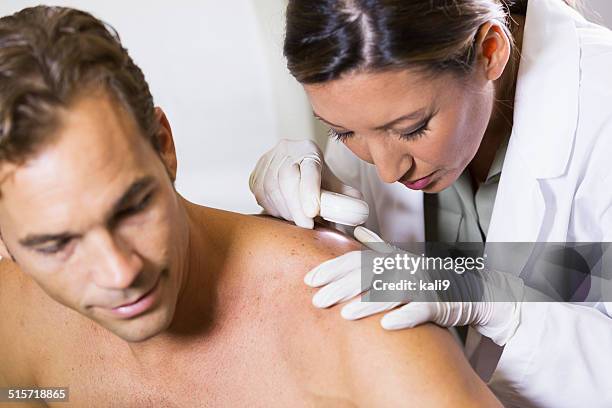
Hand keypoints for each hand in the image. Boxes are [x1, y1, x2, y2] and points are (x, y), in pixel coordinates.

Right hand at [249, 139, 361, 228]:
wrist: (294, 167)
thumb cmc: (317, 179)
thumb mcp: (333, 184)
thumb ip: (344, 196)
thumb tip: (358, 211)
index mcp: (309, 149)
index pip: (310, 168)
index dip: (310, 190)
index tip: (313, 212)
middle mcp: (286, 150)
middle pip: (287, 178)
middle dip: (296, 207)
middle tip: (306, 226)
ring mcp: (267, 161)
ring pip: (271, 189)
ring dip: (285, 211)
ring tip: (298, 221)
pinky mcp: (255, 174)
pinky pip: (260, 195)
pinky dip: (273, 209)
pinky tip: (284, 214)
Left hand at [304, 226, 523, 345]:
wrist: (469, 291)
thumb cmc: (428, 278)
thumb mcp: (402, 259)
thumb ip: (379, 247)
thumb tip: (358, 231)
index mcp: (392, 258)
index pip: (356, 260)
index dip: (332, 268)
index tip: (309, 279)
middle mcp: (404, 267)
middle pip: (368, 274)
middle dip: (340, 287)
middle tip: (317, 300)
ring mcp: (422, 284)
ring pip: (391, 292)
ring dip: (367, 304)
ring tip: (345, 316)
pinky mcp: (438, 303)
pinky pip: (420, 310)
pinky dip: (404, 317)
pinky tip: (386, 326)